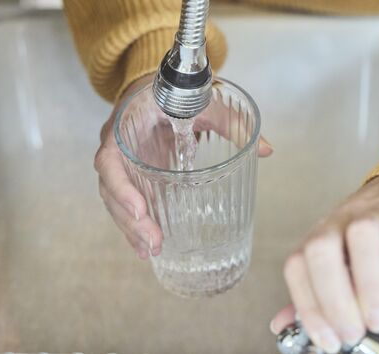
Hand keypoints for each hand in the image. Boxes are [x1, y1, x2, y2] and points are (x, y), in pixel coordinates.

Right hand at [94, 74, 273, 258]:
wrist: (160, 85)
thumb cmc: (179, 93)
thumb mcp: (204, 103)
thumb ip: (233, 124)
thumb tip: (268, 150)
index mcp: (126, 126)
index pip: (109, 159)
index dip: (120, 186)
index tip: (140, 209)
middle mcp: (116, 147)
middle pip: (111, 189)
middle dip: (130, 220)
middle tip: (154, 243)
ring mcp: (122, 163)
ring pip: (115, 201)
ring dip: (131, 228)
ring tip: (151, 250)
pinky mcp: (133, 175)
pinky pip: (127, 202)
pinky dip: (135, 225)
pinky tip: (146, 248)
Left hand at [270, 174, 378, 352]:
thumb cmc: (372, 231)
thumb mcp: (340, 260)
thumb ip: (314, 292)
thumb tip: (282, 324)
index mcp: (321, 234)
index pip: (298, 265)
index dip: (308, 305)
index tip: (327, 338)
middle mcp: (343, 221)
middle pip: (324, 248)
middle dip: (334, 297)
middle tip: (352, 331)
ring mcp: (378, 215)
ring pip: (364, 238)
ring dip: (369, 285)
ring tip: (378, 319)